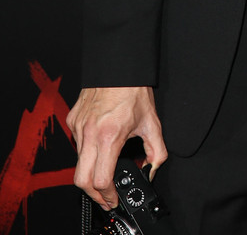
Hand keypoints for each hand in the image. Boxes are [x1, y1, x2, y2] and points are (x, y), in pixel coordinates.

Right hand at [67, 86, 166, 209]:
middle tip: (106, 197)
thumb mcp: (151, 122)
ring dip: (89, 173)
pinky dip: (86, 152)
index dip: (107, 195)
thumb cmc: (133, 90)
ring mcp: (78, 126)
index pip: (100, 180)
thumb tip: (152, 169)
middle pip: (81, 180)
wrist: (119, 65)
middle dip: (93, 194)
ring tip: (104, 173)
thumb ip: (156, 151)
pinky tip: (98, 147)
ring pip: (77, 162)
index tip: (114, 198)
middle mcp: (90, 133)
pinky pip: (76, 143)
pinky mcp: (73, 119)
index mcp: (109, 136)